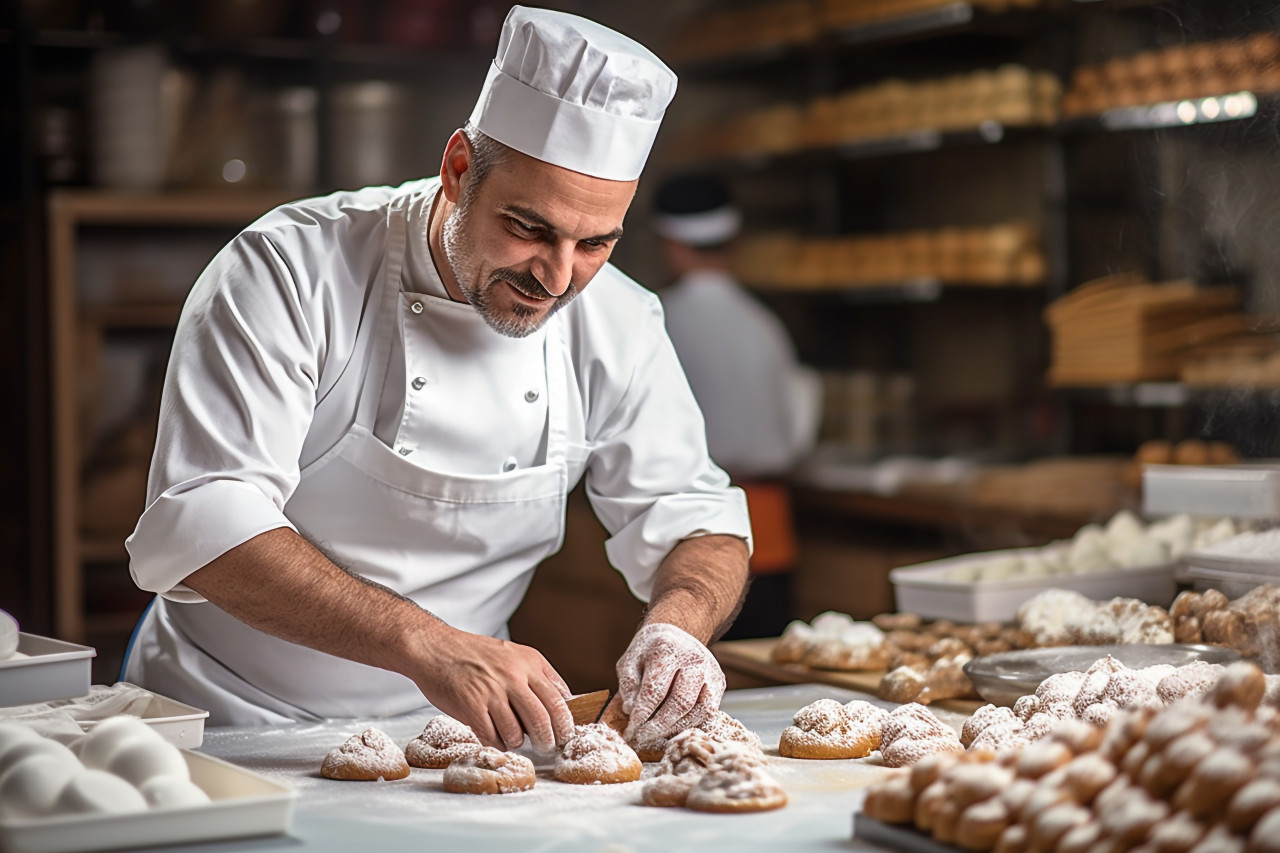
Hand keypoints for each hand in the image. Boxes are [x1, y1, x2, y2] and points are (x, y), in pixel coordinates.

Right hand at [411, 625, 573, 751]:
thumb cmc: (473, 654)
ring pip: (518, 732)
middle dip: (549, 740)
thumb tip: (561, 704)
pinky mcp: (471, 705)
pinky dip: (497, 743)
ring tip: (514, 739)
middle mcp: (513, 674)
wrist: (434, 647)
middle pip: (543, 718)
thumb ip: (535, 675)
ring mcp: (492, 691)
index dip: (566, 722)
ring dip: (518, 742)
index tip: (566, 734)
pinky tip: (495, 738)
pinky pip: (492, 737)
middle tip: (548, 748)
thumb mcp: (512, 654)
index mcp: (529, 661)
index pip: (558, 698)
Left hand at [615, 622, 725, 744]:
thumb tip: (631, 710)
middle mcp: (694, 658)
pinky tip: (674, 726)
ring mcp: (710, 670)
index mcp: (668, 649)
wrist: (676, 634)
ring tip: (656, 735)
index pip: (655, 690)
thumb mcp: (629, 661)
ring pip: (698, 710)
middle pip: (679, 702)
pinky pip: (708, 710)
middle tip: (641, 737)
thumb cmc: (649, 651)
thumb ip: (628, 685)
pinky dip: (691, 722)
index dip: (642, 714)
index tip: (631, 730)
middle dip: (658, 726)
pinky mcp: (719, 681)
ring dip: (675, 728)